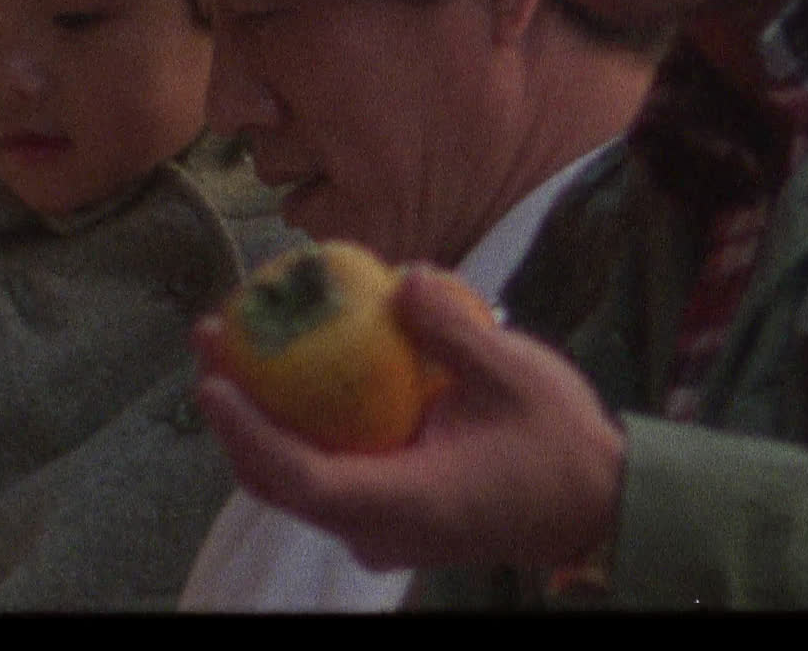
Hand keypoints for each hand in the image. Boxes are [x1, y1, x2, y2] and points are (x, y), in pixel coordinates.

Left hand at [193, 265, 624, 572]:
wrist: (597, 508)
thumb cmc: (560, 446)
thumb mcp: (516, 375)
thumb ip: (454, 330)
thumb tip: (403, 279)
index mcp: (403, 503)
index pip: (302, 478)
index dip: (249, 433)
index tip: (214, 382)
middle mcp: (377, 528)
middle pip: (278, 480)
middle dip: (232, 412)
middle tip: (210, 336)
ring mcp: (378, 527)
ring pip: (292, 479)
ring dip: (255, 416)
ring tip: (229, 342)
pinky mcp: (384, 512)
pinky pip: (319, 470)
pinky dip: (292, 425)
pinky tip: (286, 367)